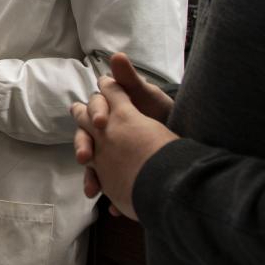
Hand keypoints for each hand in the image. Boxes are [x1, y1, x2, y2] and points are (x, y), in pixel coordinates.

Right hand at [70, 72, 178, 219]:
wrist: (182, 142)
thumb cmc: (162, 112)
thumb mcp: (148, 96)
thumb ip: (130, 80)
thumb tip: (116, 56)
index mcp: (108, 109)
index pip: (92, 108)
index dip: (94, 114)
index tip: (101, 123)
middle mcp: (104, 131)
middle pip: (85, 137)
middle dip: (83, 147)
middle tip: (85, 158)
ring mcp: (110, 152)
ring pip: (93, 164)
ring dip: (90, 176)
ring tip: (93, 191)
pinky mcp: (119, 172)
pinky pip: (110, 185)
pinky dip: (111, 197)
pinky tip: (114, 209)